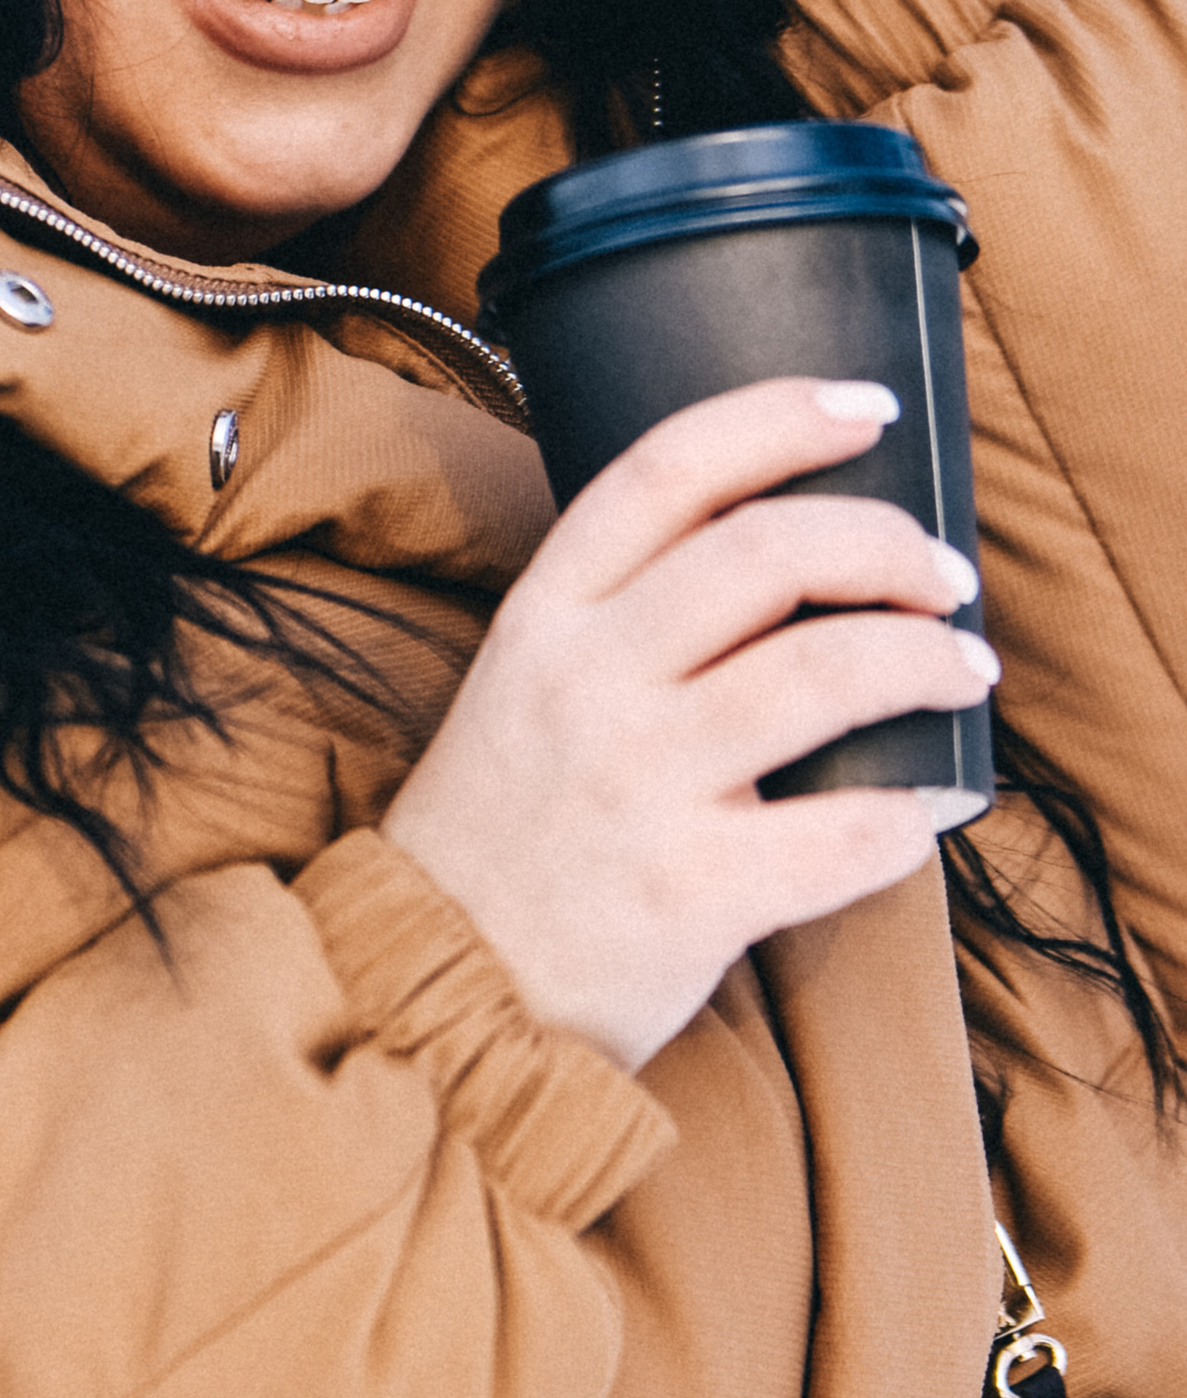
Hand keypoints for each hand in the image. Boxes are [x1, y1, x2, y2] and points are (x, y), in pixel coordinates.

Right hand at [383, 378, 996, 1070]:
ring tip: (963, 669)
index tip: (866, 410)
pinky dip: (910, 816)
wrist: (434, 986)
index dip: (779, 417)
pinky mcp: (687, 891)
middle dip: (886, 544)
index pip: (667, 469)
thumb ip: (623, 616)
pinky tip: (924, 811)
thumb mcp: (523, 685)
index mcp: (544, 618)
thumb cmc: (504, 831)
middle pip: (768, 554)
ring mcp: (634, 787)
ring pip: (823, 675)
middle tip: (944, 576)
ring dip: (926, 660)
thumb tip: (793, 557)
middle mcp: (585, 684)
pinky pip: (843, 834)